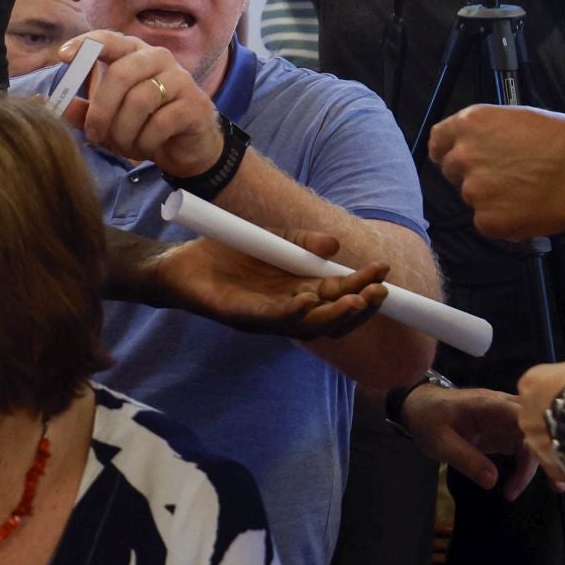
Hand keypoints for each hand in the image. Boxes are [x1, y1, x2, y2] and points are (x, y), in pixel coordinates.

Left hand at [55, 31, 224, 177]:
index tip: (62, 56)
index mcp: (133, 54)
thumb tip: (42, 102)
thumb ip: (80, 110)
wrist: (186, 148)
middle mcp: (157, 58)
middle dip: (101, 110)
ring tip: (124, 144)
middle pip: (120, 74)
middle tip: (95, 135)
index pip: (109, 39)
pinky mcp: (193, 104)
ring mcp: (179, 79)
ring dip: (124, 131)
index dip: (85, 44)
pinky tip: (146, 146)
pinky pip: (159, 123)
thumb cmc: (143, 126)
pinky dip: (145, 141)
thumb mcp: (108, 120)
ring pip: (139, 101)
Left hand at [154, 223, 390, 340]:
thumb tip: (334, 246)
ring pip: (306, 325)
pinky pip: (269, 319)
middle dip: (357, 306)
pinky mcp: (239, 316)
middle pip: (330, 316)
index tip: (384, 274)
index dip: (362, 288)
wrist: (180, 261)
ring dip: (332, 314)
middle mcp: (286, 309)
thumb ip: (302, 243)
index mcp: (297, 291)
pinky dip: (289, 312)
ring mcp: (265, 316)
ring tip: (355, 300)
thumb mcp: (272, 239)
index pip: (338, 295)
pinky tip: (305, 302)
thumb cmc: (228, 252)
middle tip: (379, 291)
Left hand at [397, 383, 550, 498]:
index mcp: (489, 405)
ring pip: (535, 439)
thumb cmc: (427, 419)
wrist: (418, 408)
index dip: (542, 435)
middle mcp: (503, 410)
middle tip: (562, 479)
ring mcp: (505, 421)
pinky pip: (525, 448)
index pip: (524, 416)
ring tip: (554, 487)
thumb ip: (465, 459)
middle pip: (537, 426)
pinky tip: (519, 487)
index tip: (554, 459)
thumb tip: (492, 481)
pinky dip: (530, 466)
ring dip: (544, 462)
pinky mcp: (504, 433)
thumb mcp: (439, 441)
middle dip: (553, 449)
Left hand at [427, 105, 564, 240]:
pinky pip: (487, 222)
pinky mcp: (487, 220)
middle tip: (505, 177)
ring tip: (526, 191)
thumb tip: (477, 141)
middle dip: (472, 175)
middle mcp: (465, 155)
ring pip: (472, 197)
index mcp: (471, 123)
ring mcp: (474, 190)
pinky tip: (529, 209)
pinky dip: (504, 220)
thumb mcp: (521, 118)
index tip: (453, 157)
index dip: (446, 150)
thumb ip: (490, 130)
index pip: (438, 140)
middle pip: (452, 171)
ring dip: (491, 198)